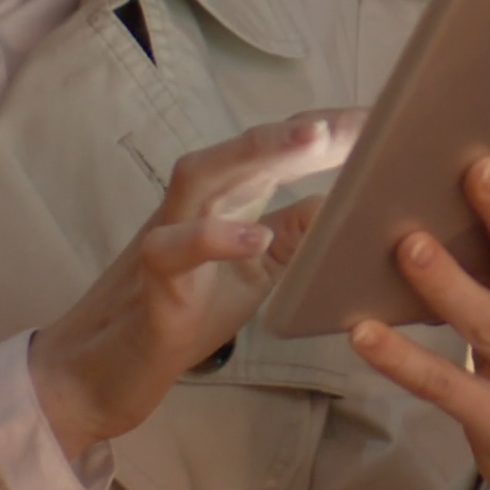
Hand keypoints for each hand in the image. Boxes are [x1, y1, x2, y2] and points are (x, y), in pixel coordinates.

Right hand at [29, 117, 338, 456]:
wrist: (100, 371)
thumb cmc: (179, 315)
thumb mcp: (256, 277)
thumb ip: (297, 238)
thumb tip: (350, 203)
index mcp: (224, 202)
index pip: (278, 153)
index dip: (329, 132)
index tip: (390, 118)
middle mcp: (194, 205)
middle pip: (247, 148)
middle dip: (305, 128)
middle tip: (363, 117)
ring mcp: (166, 236)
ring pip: (205, 176)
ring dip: (261, 152)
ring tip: (316, 139)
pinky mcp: (150, 282)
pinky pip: (175, 250)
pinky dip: (213, 238)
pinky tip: (255, 238)